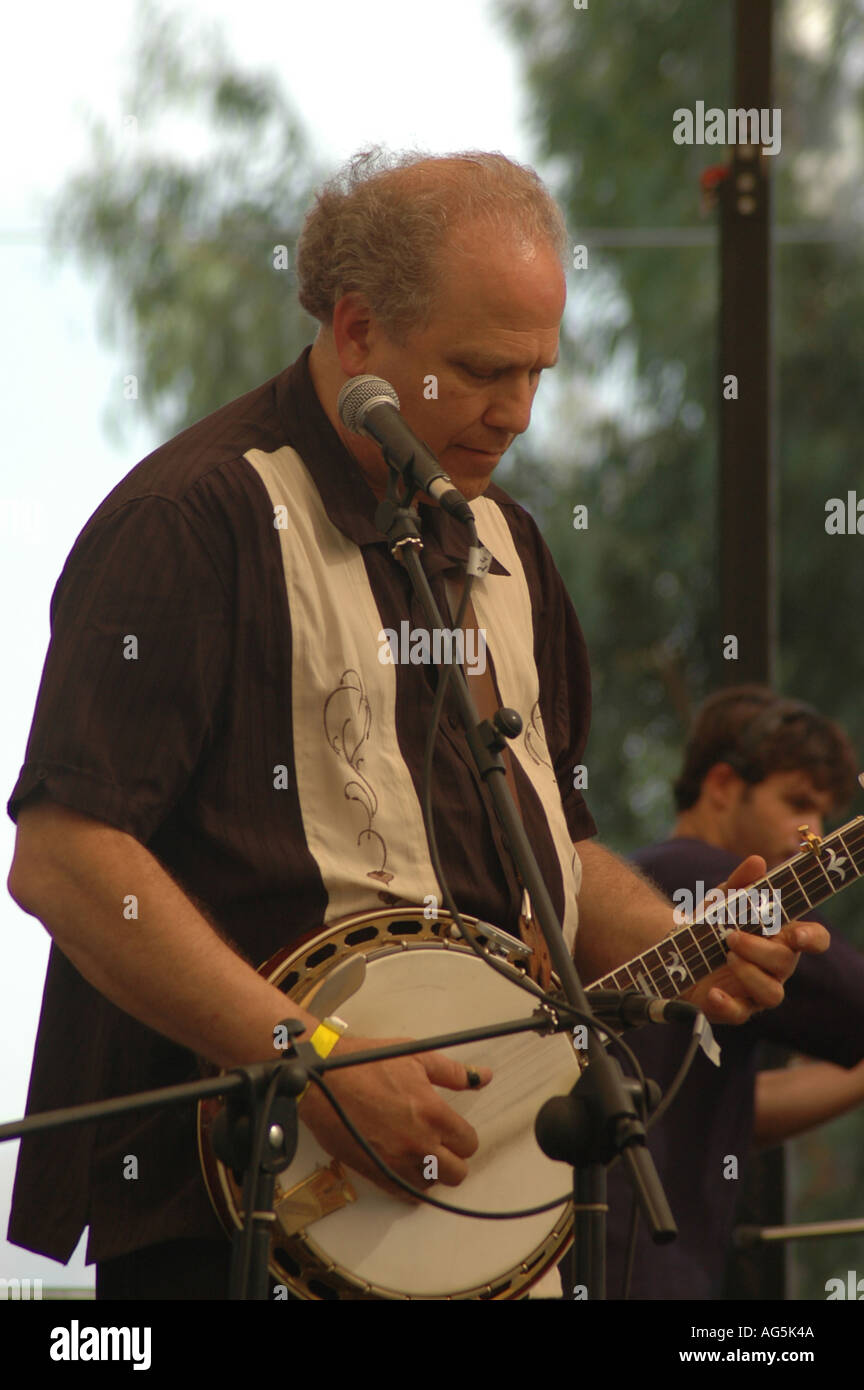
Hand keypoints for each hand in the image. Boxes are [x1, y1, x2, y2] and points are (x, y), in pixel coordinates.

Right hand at [298, 1035, 491, 1198]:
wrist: (322, 1079)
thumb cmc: (366, 1063)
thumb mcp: (416, 1057)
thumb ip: (453, 1072)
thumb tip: (482, 1077)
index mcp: (433, 1114)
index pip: (469, 1144)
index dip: (462, 1136)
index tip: (452, 1128)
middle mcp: (419, 1144)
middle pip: (457, 1173)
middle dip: (452, 1158)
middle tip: (440, 1143)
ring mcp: (396, 1163)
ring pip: (431, 1185)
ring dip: (430, 1171)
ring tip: (418, 1152)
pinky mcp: (375, 1174)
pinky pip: (405, 1194)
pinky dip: (409, 1183)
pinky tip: (402, 1165)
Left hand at [683, 855, 829, 1024]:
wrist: (674, 949)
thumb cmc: (710, 925)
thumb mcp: (721, 901)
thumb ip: (740, 883)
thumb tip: (757, 862)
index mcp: (780, 938)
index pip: (812, 940)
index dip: (812, 938)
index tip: (798, 935)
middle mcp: (774, 967)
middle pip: (786, 964)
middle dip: (760, 949)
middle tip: (731, 936)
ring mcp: (755, 991)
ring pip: (772, 993)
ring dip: (750, 974)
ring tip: (727, 956)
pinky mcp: (733, 1008)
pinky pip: (739, 1014)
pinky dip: (727, 1004)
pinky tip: (713, 991)